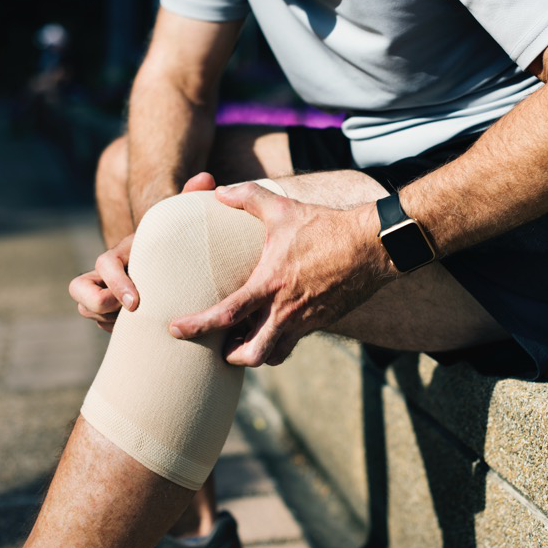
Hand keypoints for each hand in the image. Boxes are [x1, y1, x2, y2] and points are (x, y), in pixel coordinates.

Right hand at [69, 172, 217, 330]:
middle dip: (99, 304)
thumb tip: (206, 178)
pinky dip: (116, 329)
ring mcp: (106, 291)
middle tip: (131, 313)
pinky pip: (101, 324)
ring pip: (88, 309)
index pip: (103, 264)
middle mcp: (108, 271)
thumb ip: (190, 200)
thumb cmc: (181, 243)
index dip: (115, 283)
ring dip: (108, 319)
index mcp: (124, 252)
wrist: (177, 264)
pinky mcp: (111, 311)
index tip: (136, 302)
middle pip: (79, 289)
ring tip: (141, 321)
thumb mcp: (184, 223)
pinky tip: (144, 330)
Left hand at [169, 182, 393, 366]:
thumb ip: (248, 197)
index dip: (197, 326)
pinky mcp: (322, 322)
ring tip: (245, 339)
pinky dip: (279, 343)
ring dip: (256, 353)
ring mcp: (306, 320)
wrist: (371, 246)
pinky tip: (274, 327)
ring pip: (274, 355)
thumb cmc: (326, 226)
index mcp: (270, 284)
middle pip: (251, 354)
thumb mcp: (283, 208)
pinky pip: (294, 343)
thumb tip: (219, 191)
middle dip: (231, 356)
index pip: (226, 315)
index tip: (175, 330)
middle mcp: (286, 310)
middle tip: (220, 345)